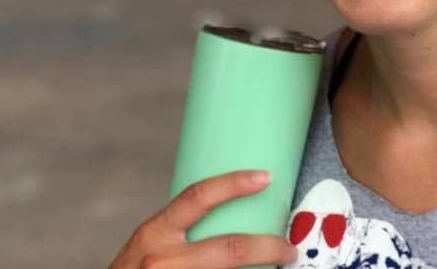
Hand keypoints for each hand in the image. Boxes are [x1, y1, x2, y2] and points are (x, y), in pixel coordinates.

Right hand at [109, 170, 297, 268]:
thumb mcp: (149, 245)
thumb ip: (180, 232)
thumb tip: (228, 214)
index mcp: (154, 232)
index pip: (198, 196)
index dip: (234, 183)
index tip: (265, 176)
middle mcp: (163, 260)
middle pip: (230, 249)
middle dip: (267, 246)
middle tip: (287, 248)